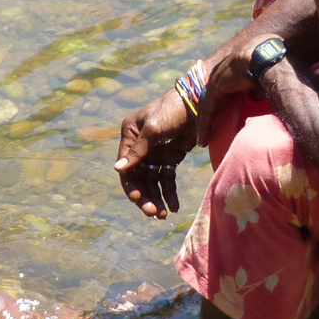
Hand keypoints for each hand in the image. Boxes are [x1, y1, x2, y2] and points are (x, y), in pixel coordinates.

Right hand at [114, 90, 197, 218]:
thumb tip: (118, 170)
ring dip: (157, 198)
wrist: (200, 103)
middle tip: (153, 213)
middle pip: (139, 178)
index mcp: (129, 135)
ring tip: (163, 215)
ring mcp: (156, 153)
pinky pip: (167, 179)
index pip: (126, 166)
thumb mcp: (153, 129)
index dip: (131, 185)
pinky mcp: (171, 157)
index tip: (138, 199)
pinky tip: (173, 206)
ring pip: (153, 182)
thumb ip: (137, 151)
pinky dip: (169, 193)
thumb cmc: (172, 110)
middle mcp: (139, 145)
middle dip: (146, 196)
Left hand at [195, 37, 257, 148]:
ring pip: (207, 106)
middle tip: (205, 133)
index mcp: (232, 70)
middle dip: (207, 116)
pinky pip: (208, 111)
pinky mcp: (214, 88)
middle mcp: (221, 73)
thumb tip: (257, 98)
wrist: (266, 58)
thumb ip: (255, 90)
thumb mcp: (261, 80)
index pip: (222, 90)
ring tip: (202, 141)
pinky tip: (203, 139)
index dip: (220, 106)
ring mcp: (216, 79)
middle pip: (211, 99)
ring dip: (204, 125)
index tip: (220, 120)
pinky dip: (205, 126)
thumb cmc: (271, 66)